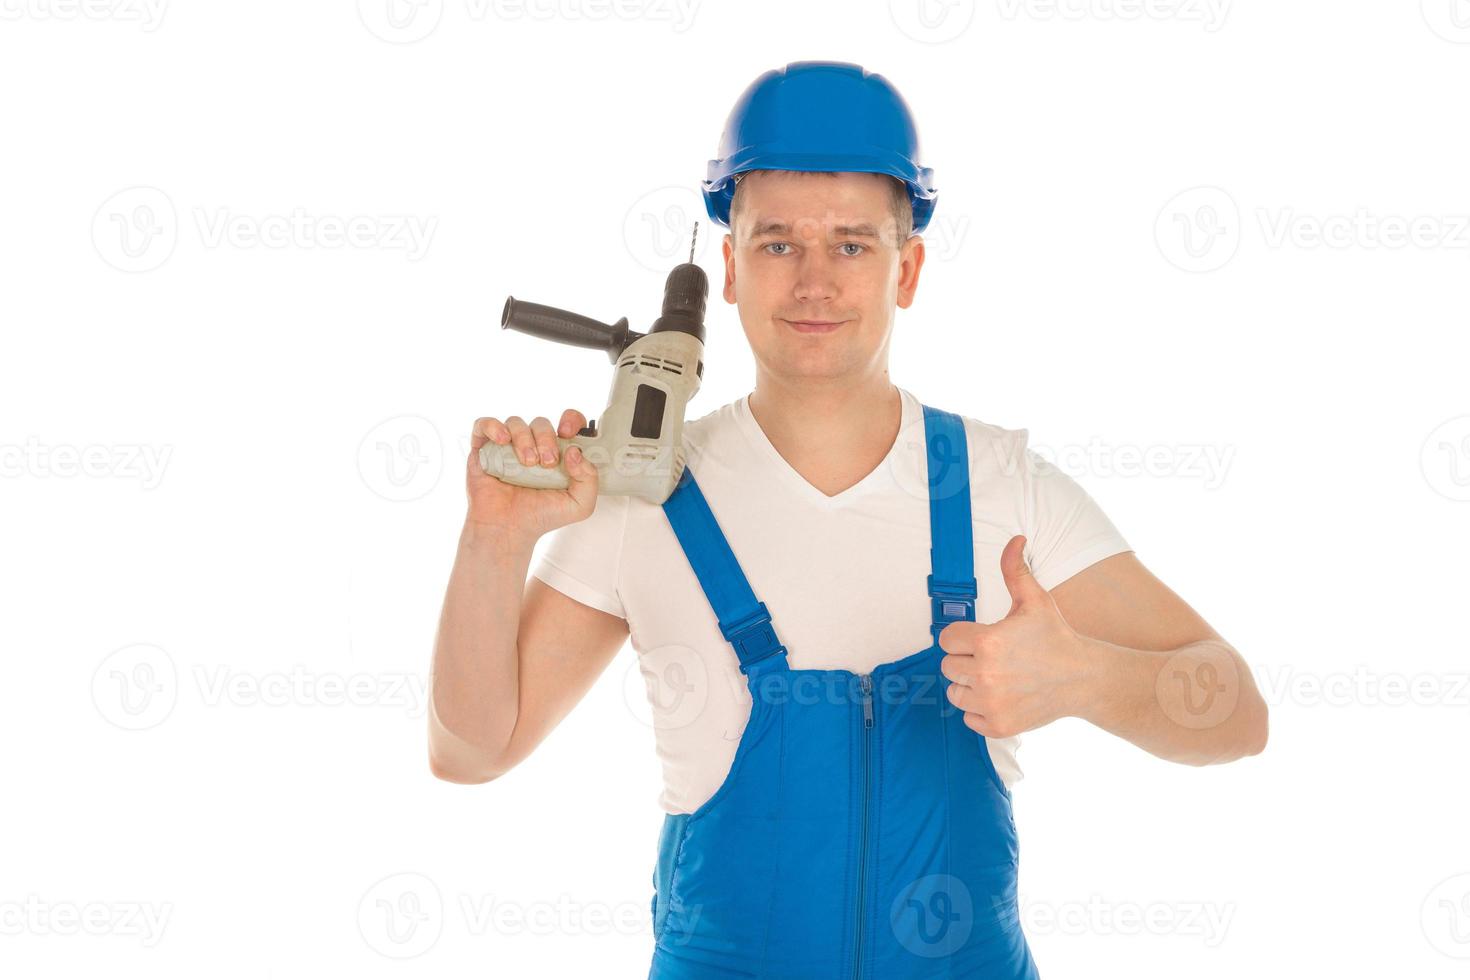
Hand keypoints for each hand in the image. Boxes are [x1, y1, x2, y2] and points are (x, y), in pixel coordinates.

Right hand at [466, 409, 598, 539]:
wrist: (509, 530)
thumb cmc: (541, 517)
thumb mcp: (580, 505)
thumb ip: (590, 479)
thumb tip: (575, 451)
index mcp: (557, 453)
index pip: (568, 422)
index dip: (571, 420)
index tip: (569, 432)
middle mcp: (532, 446)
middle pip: (541, 423)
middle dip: (547, 438)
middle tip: (547, 463)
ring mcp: (507, 446)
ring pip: (516, 422)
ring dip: (524, 439)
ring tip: (527, 463)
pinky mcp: (484, 450)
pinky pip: (484, 424)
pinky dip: (494, 427)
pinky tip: (503, 441)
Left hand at [937, 534, 1089, 738]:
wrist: (1083, 678)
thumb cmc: (1055, 637)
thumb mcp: (1035, 600)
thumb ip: (1015, 570)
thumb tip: (1015, 539)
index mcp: (987, 642)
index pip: (946, 640)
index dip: (962, 637)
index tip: (981, 638)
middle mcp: (985, 675)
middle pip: (948, 666)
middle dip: (966, 660)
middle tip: (994, 658)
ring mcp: (991, 703)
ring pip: (955, 693)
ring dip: (970, 687)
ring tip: (997, 677)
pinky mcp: (999, 726)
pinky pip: (968, 719)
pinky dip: (981, 711)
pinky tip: (1002, 697)